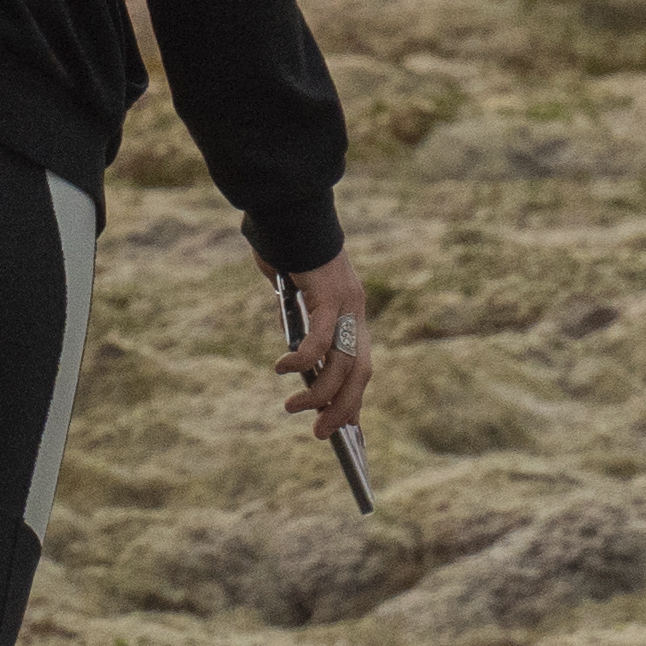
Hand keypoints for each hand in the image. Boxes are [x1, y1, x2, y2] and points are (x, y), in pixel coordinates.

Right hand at [268, 252, 375, 435]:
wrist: (289, 211)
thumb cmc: (287, 251)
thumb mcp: (295, 298)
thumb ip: (301, 327)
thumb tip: (299, 362)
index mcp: (352, 312)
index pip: (362, 364)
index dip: (354, 398)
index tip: (346, 428)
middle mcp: (356, 310)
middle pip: (360, 371)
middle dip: (342, 407)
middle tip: (322, 434)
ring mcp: (346, 303)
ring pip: (342, 363)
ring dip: (319, 393)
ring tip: (293, 408)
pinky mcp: (329, 294)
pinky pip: (320, 339)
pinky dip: (303, 359)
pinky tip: (282, 369)